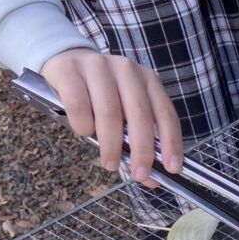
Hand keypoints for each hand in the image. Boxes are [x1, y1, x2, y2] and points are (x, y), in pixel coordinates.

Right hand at [41, 49, 182, 184]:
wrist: (67, 61)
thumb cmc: (102, 95)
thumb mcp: (125, 112)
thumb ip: (138, 140)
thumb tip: (149, 178)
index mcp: (147, 80)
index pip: (165, 113)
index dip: (171, 142)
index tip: (171, 168)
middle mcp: (126, 70)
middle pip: (139, 114)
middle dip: (142, 149)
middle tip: (139, 174)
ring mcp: (98, 66)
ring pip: (109, 111)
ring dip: (111, 144)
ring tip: (110, 164)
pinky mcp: (69, 70)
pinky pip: (79, 104)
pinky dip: (83, 125)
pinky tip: (84, 132)